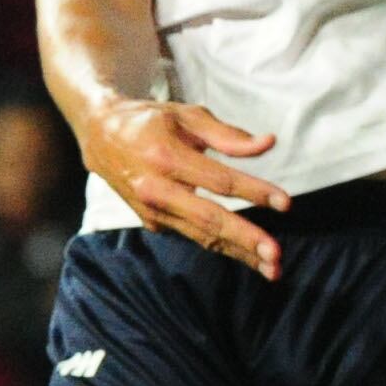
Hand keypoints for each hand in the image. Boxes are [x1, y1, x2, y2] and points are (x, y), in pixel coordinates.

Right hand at [90, 94, 289, 278]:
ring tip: (272, 269)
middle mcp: (156, 190)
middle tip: (276, 256)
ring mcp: (153, 211)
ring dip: (239, 254)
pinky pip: (194, 235)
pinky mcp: (153, 222)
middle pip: (208, 219)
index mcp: (166, 157)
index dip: (254, 192)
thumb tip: (268, 143)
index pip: (218, 181)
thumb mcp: (188, 116)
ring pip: (202, 236)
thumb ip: (228, 134)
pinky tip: (248, 254)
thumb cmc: (151, 121)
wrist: (101, 137)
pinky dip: (222, 245)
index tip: (285, 203)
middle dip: (245, 239)